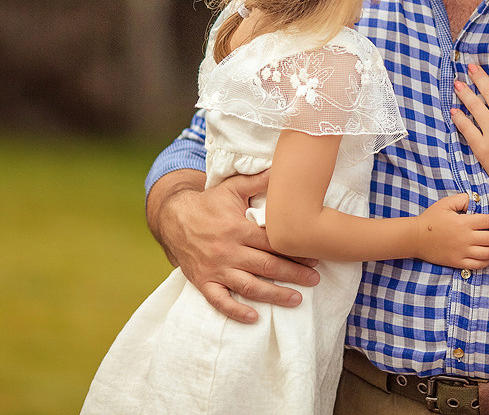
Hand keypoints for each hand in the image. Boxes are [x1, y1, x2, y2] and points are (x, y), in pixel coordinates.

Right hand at [152, 170, 319, 323]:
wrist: (173, 218)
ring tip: (296, 299)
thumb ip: (259, 181)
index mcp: (238, 228)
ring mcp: (215, 269)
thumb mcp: (233, 188)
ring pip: (249, 286)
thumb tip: (283, 168)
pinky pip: (219, 301)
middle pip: (267, 266)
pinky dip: (236, 312)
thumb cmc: (208, 203)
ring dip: (274, 295)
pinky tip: (254, 318)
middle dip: (294, 273)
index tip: (314, 255)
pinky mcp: (203, 281)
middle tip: (315, 279)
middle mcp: (228, 251)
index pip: (273, 242)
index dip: (295, 250)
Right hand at [414, 193, 488, 267]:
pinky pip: (478, 265)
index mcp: (463, 223)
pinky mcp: (458, 262)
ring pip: (488, 253)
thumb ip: (462, 199)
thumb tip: (475, 200)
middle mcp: (465, 238)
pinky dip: (488, 261)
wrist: (416, 238)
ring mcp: (462, 252)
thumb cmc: (431, 219)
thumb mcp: (445, 203)